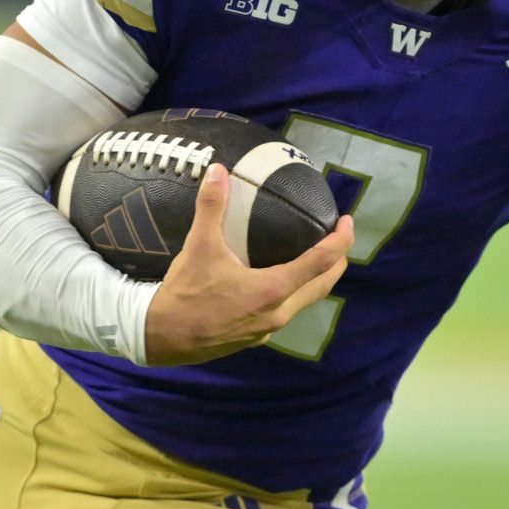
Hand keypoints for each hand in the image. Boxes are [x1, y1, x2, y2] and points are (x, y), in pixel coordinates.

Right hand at [144, 163, 354, 364]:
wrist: (161, 338)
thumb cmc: (185, 293)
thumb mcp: (198, 246)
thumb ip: (211, 207)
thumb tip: (218, 170)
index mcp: (274, 289)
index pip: (322, 262)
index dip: (341, 240)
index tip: (347, 222)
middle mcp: (279, 311)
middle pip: (323, 284)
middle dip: (336, 260)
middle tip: (337, 237)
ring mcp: (269, 328)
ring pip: (306, 300)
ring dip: (317, 278)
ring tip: (316, 255)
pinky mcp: (256, 337)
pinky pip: (286, 311)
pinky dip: (295, 293)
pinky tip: (281, 281)